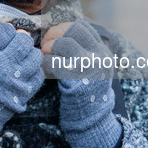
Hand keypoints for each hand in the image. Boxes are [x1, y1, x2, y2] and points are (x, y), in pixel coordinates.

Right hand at [0, 23, 42, 147]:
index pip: (6, 31)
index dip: (4, 31)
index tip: (2, 36)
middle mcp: (2, 65)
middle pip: (24, 41)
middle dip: (20, 38)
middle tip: (14, 43)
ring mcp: (14, 81)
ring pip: (35, 57)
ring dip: (29, 53)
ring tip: (21, 57)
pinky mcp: (22, 96)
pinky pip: (38, 76)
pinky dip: (34, 71)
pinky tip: (25, 71)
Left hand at [41, 20, 121, 147]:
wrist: (92, 121)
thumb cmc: (86, 93)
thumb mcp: (92, 68)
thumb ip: (81, 50)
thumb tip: (58, 33)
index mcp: (102, 52)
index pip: (82, 27)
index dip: (63, 28)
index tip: (53, 37)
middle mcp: (99, 57)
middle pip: (74, 30)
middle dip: (55, 34)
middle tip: (46, 45)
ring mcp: (89, 68)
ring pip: (64, 43)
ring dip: (49, 48)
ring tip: (45, 57)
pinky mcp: (77, 80)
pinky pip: (55, 63)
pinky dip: (46, 63)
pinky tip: (46, 69)